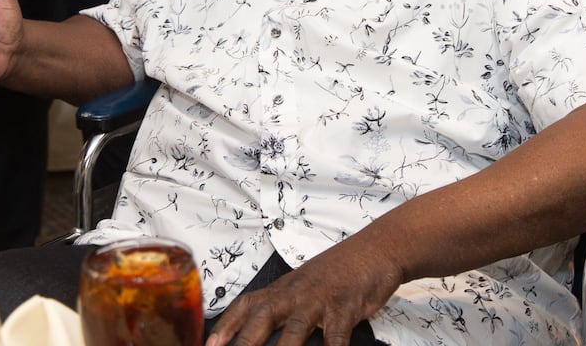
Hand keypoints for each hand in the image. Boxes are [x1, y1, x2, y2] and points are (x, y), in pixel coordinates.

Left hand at [205, 240, 401, 345]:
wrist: (376, 248)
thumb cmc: (340, 272)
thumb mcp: (305, 284)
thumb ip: (285, 305)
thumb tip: (263, 330)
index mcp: (283, 288)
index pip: (246, 305)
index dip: (226, 325)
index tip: (210, 345)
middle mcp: (296, 292)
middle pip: (262, 316)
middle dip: (244, 341)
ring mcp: (320, 299)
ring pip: (295, 327)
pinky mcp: (345, 306)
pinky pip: (336, 336)